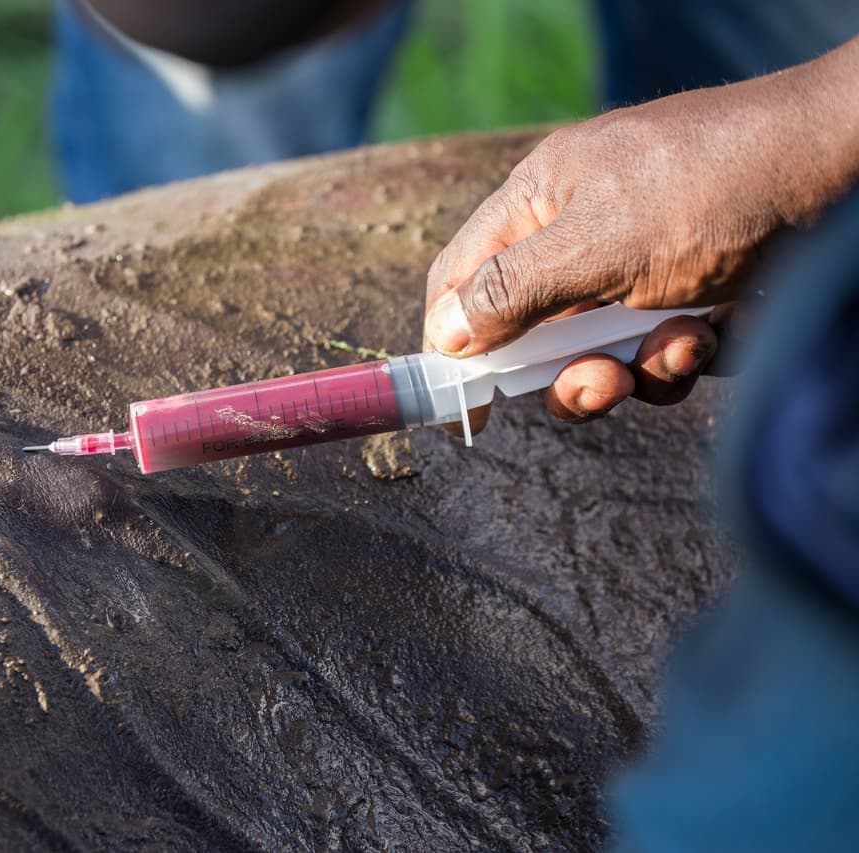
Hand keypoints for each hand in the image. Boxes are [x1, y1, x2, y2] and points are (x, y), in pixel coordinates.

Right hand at [423, 37, 858, 429]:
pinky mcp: (696, 294)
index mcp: (541, 201)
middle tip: (599, 386)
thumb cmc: (712, 186)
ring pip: (603, 353)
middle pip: (535, 334)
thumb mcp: (596, 243)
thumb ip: (512, 292)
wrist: (848, 164)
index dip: (451, 345)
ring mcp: (642, 267)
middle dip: (567, 372)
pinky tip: (726, 327)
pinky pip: (664, 351)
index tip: (463, 411)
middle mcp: (584, 234)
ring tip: (684, 344)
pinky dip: (689, 354)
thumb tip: (446, 333)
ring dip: (638, 367)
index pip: (462, 280)